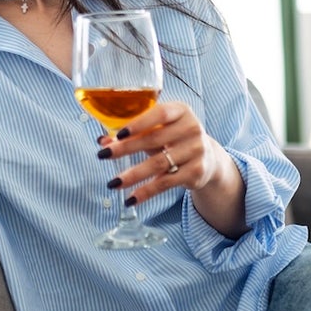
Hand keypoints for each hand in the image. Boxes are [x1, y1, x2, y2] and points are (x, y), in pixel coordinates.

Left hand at [98, 101, 237, 205]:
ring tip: (113, 183)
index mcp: (181, 111)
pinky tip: (131, 198)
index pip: (160, 114)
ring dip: (133, 175)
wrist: (207, 157)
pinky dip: (146, 191)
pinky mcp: (196, 172)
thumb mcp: (157, 130)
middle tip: (102, 155)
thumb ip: (132, 133)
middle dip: (125, 149)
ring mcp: (196, 151)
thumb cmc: (174, 138)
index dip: (139, 123)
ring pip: (158, 164)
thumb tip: (102, 142)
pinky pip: (166, 183)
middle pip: (154, 140)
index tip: (119, 134)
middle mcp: (192, 129)